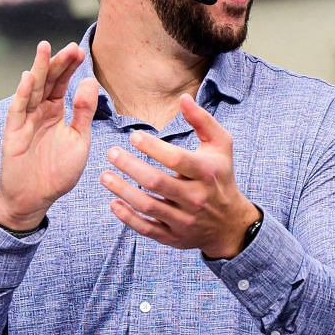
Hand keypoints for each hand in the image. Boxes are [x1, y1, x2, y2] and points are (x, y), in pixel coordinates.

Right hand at [0, 41, 97, 230]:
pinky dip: (23, 94)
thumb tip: (91, 81)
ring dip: (38, 69)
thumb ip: (83, 112)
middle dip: (58, 63)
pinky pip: (18, 110)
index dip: (70, 67)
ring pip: (32, 90)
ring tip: (45, 49)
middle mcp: (39, 111)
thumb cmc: (57, 172)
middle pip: (48, 81)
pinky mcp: (13, 133)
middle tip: (70, 47)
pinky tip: (29, 78)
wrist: (35, 198)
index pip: (62, 83)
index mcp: (56, 112)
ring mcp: (25, 120)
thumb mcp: (78, 140)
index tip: (80, 51)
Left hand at [101, 93, 258, 258]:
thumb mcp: (221, 145)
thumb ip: (202, 120)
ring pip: (148, 206)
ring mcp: (184, 220)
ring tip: (104, 176)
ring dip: (122, 191)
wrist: (230, 223)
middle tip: (111, 153)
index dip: (152, 147)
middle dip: (130, 166)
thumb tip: (184, 97)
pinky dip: (127, 218)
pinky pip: (146, 229)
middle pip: (156, 182)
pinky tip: (113, 203)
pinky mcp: (174, 237)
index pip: (176, 159)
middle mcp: (196, 198)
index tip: (133, 136)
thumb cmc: (221, 176)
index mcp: (206, 173)